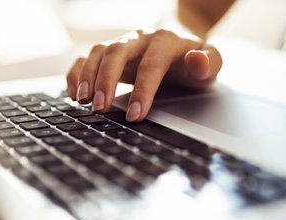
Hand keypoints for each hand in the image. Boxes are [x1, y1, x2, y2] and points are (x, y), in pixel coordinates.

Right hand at [66, 28, 221, 121]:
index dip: (142, 90)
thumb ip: (210, 62)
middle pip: (117, 52)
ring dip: (87, 76)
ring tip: (83, 101)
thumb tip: (197, 61)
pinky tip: (73, 93)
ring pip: (98, 52)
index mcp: (166, 40)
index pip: (151, 64)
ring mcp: (122, 43)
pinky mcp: (110, 53)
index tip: (136, 115)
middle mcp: (140, 38)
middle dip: (106, 81)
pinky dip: (76, 72)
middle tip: (100, 108)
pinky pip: (86, 57)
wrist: (182, 46)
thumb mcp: (212, 63)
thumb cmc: (195, 61)